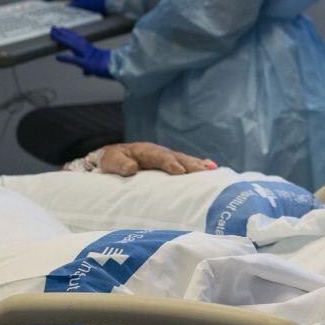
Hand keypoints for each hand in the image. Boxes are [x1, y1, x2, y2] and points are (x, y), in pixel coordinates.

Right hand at [44, 0, 107, 14]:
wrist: (113, 4)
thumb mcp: (81, 5)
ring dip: (63, 3)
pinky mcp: (89, 0)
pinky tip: (68, 12)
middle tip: (47, 4)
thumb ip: (70, 7)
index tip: (43, 0)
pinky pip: (75, 2)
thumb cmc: (98, 3)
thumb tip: (61, 10)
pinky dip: (70, 6)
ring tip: (55, 8)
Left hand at [51, 27, 111, 78]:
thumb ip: (90, 70)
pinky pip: (75, 61)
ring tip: (53, 34)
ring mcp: (88, 57)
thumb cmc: (114, 68)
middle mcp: (89, 51)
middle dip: (63, 33)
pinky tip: (57, 57)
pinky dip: (66, 59)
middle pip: (74, 40)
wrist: (123, 69)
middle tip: (53, 27)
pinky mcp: (88, 64)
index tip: (62, 29)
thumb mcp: (99, 68)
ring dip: (62, 39)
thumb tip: (85, 73)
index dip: (70, 34)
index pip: (79, 40)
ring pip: (73, 45)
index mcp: (92, 51)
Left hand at [90, 142, 216, 176]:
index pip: (160, 157)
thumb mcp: (111, 162)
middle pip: (178, 157)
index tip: (180, 172)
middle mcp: (160, 152)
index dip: (170, 164)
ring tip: (214, 170)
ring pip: (186, 160)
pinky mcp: (171, 164)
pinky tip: (213, 168)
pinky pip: (187, 164)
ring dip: (199, 165)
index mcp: (146, 151)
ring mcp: (167, 157)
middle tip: (205, 173)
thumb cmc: (113, 160)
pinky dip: (200, 165)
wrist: (116, 157)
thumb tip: (131, 169)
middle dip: (192, 165)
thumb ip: (120, 165)